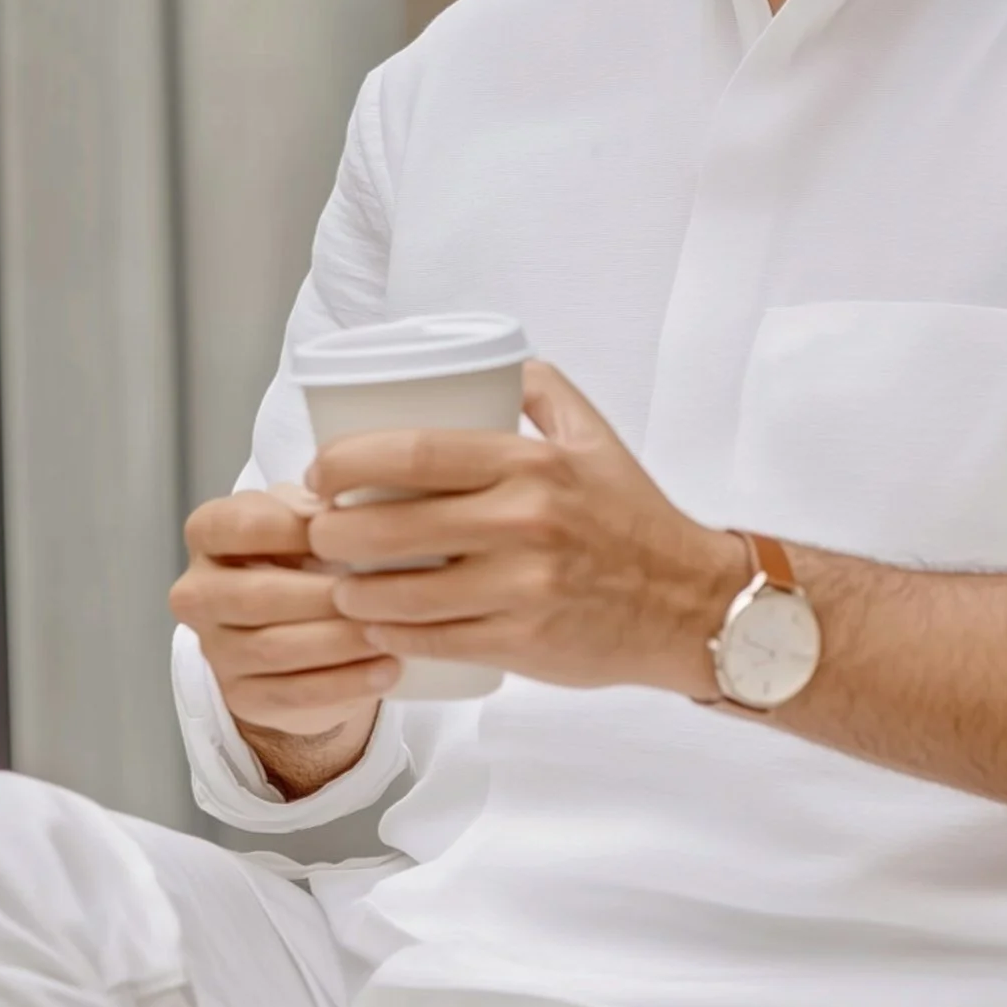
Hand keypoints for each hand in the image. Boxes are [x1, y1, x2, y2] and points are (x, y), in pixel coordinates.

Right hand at [170, 486, 398, 746]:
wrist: (301, 618)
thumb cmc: (308, 550)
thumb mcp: (311, 515)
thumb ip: (320, 507)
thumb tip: (341, 518)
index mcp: (208, 532)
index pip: (238, 525)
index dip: (293, 529)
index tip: (344, 532)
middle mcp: (198, 592)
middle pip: (256, 596)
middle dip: (322, 596)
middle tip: (378, 593)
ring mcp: (215, 648)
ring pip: (275, 650)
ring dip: (338, 642)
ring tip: (387, 631)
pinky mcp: (242, 694)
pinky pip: (291, 693)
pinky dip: (344, 682)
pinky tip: (386, 667)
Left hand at [307, 361, 744, 696]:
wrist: (689, 602)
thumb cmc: (634, 519)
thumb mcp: (596, 439)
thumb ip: (544, 392)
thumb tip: (491, 364)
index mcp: (534, 464)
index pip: (418, 452)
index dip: (351, 460)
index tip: (321, 471)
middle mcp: (525, 522)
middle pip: (394, 525)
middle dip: (334, 531)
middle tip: (318, 530)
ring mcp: (522, 587)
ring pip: (403, 592)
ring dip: (353, 591)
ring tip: (339, 582)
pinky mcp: (522, 642)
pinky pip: (433, 640)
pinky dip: (392, 633)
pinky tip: (374, 624)